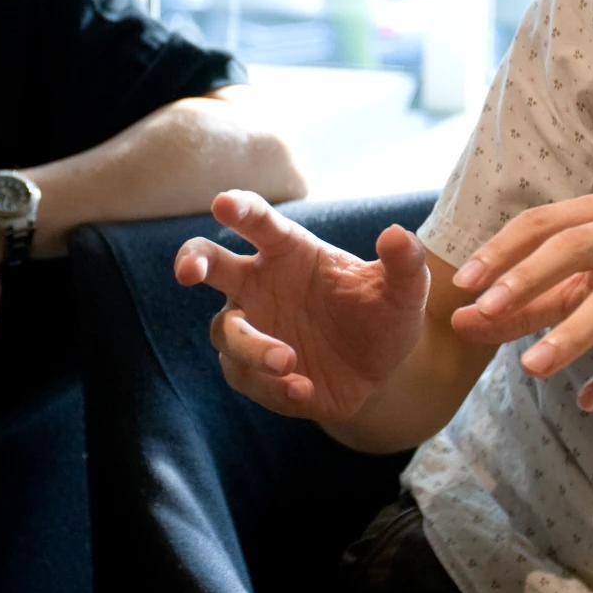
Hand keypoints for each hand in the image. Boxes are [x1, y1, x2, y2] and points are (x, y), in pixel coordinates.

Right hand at [175, 190, 428, 420]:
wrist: (380, 372)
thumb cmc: (382, 316)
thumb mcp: (403, 293)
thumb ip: (404, 263)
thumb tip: (396, 235)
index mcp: (289, 251)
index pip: (258, 222)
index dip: (240, 210)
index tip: (224, 204)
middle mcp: (259, 284)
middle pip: (210, 264)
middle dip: (192, 261)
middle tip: (188, 271)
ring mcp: (252, 328)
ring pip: (227, 331)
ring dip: (251, 346)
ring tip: (288, 361)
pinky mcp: (253, 372)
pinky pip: (245, 376)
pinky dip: (270, 385)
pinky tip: (302, 387)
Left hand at [450, 188, 592, 410]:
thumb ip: (531, 302)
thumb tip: (463, 321)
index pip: (544, 222)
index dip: (502, 251)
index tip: (464, 285)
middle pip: (577, 248)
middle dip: (528, 279)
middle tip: (486, 310)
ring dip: (571, 334)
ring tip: (531, 368)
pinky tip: (590, 401)